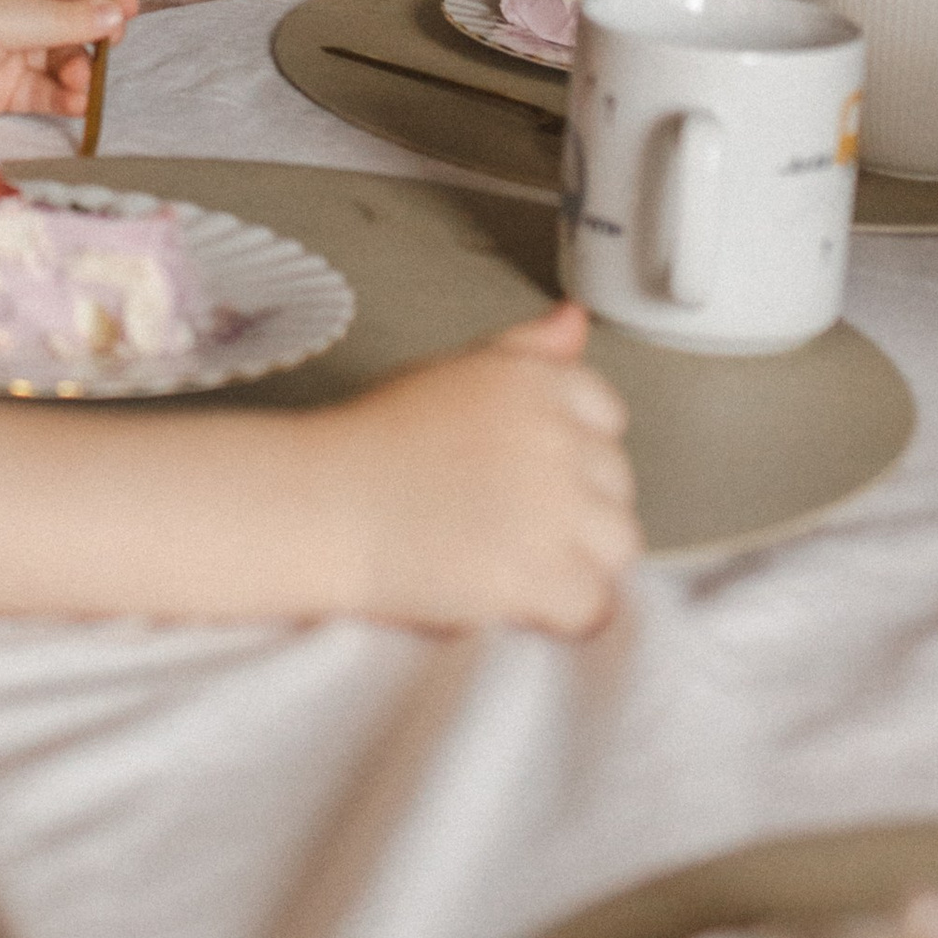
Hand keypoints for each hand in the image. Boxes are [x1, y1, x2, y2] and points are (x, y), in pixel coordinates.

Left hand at [0, 0, 137, 140]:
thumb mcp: (3, 15)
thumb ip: (63, 19)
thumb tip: (116, 14)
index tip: (129, 12)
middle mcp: (7, 6)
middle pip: (67, 17)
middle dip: (91, 36)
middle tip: (107, 53)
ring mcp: (3, 49)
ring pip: (59, 57)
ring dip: (78, 70)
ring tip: (82, 84)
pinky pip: (43, 90)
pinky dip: (62, 96)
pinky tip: (76, 102)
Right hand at [323, 307, 637, 637]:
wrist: (318, 506)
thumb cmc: (372, 443)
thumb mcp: (451, 374)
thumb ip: (524, 351)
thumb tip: (575, 322)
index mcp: (533, 381)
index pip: (608, 417)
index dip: (569, 452)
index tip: (525, 472)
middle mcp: (554, 436)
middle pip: (618, 485)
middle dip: (577, 508)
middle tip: (512, 523)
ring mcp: (551, 507)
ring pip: (619, 546)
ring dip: (580, 563)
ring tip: (520, 564)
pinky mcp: (537, 574)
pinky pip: (593, 606)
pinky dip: (563, 615)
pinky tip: (517, 601)